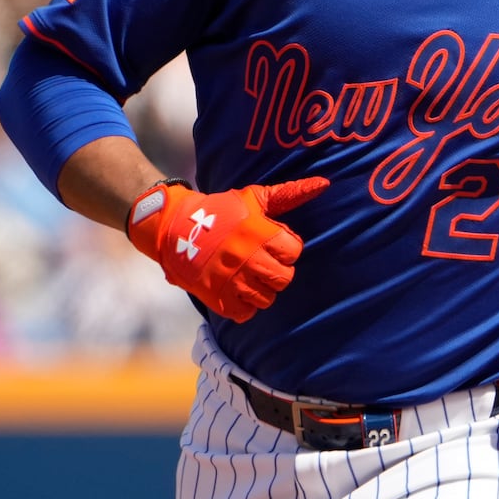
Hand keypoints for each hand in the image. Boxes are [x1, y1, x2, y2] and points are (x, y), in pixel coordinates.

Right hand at [126, 178, 327, 321]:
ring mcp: (231, 280)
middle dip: (278, 270)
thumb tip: (324, 184)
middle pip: (284, 278)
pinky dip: (244, 305)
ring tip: (251, 276)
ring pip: (266, 298)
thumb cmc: (220, 210)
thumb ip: (290, 194)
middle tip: (264, 263)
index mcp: (259, 233)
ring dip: (262, 289)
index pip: (293, 251)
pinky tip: (238, 290)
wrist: (175, 227)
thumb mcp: (254, 198)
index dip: (287, 248)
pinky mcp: (216, 297)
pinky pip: (245, 313)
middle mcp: (248, 258)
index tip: (274, 244)